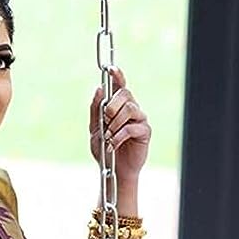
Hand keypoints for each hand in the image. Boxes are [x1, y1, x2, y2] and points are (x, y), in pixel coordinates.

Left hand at [89, 66, 150, 182]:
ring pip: (129, 109)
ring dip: (114, 122)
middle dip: (112, 105)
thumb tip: (99, 89)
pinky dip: (118, 136)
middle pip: (125, 94)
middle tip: (105, 119)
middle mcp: (131, 108)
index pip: (119, 85)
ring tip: (108, 135)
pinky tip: (112, 144)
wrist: (113, 169)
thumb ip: (96, 109)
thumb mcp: (94, 127)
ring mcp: (139, 119)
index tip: (110, 69)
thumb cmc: (104, 148)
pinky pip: (132, 127)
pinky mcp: (145, 132)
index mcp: (118, 105)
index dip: (117, 75)